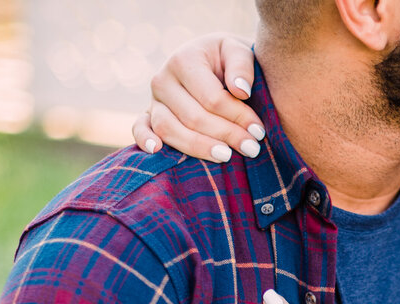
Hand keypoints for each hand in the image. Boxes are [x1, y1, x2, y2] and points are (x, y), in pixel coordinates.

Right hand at [130, 33, 265, 161]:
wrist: (212, 60)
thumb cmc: (228, 58)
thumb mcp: (239, 51)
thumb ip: (242, 66)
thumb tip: (241, 90)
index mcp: (184, 60)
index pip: (212, 98)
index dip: (237, 117)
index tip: (259, 131)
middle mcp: (163, 79)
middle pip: (193, 117)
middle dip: (225, 135)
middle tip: (252, 148)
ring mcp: (154, 99)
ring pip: (169, 129)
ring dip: (198, 147)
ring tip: (226, 156)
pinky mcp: (148, 114)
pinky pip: (140, 128)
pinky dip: (145, 140)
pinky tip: (158, 151)